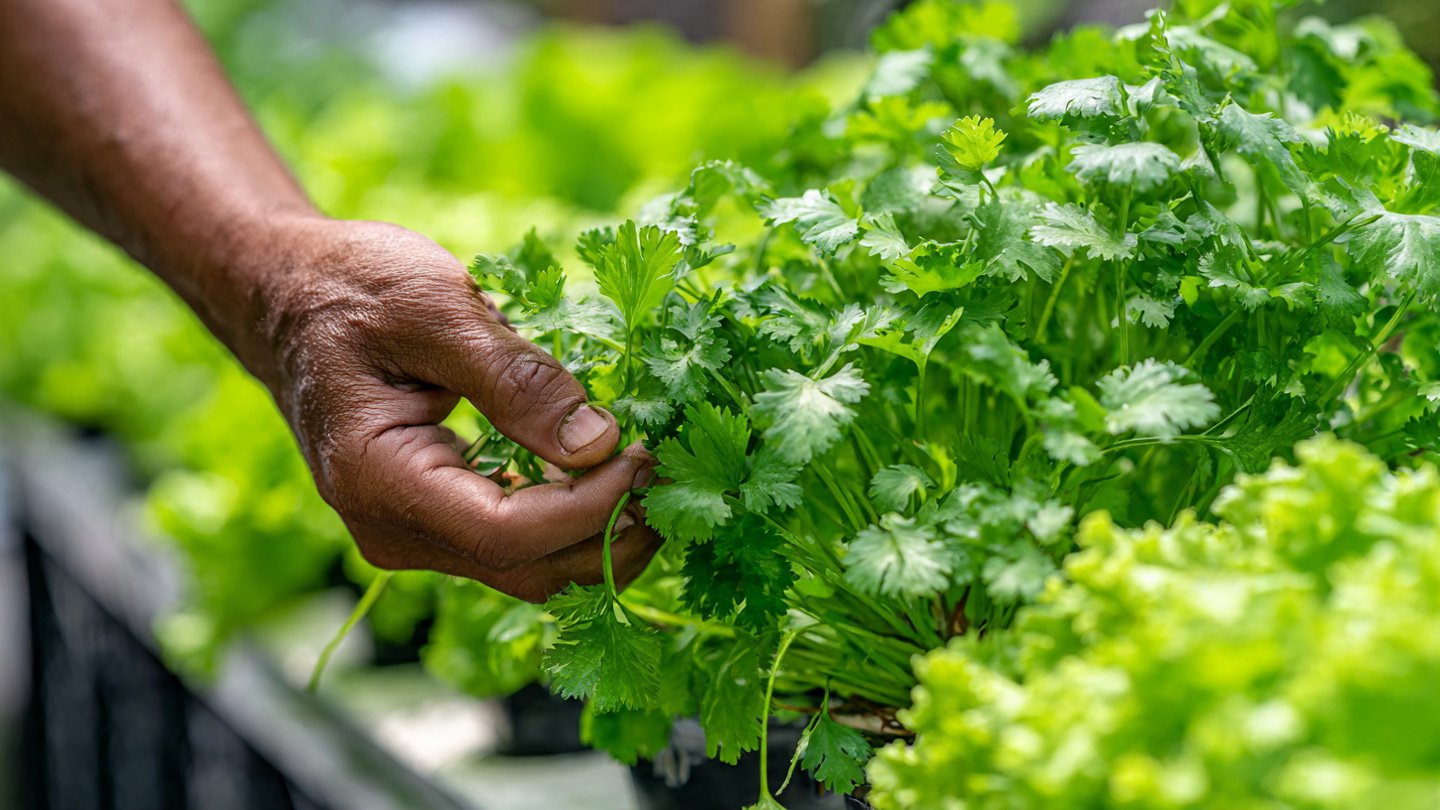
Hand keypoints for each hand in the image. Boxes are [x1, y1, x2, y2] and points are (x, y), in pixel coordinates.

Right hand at [239, 217, 658, 601]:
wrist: (288, 297)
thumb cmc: (352, 288)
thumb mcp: (436, 307)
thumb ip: (515, 378)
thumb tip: (598, 442)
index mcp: (379, 482)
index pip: (510, 534)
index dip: (591, 508)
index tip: (646, 454)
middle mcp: (392, 530)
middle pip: (529, 570)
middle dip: (612, 533)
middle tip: (673, 470)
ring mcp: (414, 534)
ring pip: (531, 568)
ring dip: (602, 532)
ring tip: (657, 473)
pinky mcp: (439, 519)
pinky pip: (520, 542)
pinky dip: (575, 518)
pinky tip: (616, 475)